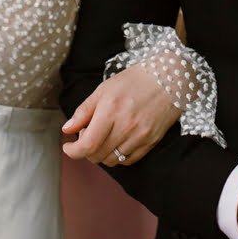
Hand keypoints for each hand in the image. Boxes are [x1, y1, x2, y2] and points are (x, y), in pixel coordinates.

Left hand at [62, 65, 179, 165]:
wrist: (170, 78)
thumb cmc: (135, 80)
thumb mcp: (104, 89)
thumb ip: (84, 111)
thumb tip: (67, 130)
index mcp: (111, 110)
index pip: (87, 145)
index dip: (74, 151)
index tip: (69, 147)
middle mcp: (125, 126)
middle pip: (97, 155)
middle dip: (86, 149)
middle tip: (88, 134)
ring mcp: (140, 136)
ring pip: (112, 161)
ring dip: (101, 153)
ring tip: (104, 136)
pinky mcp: (151, 142)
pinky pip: (128, 160)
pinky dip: (118, 156)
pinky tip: (118, 141)